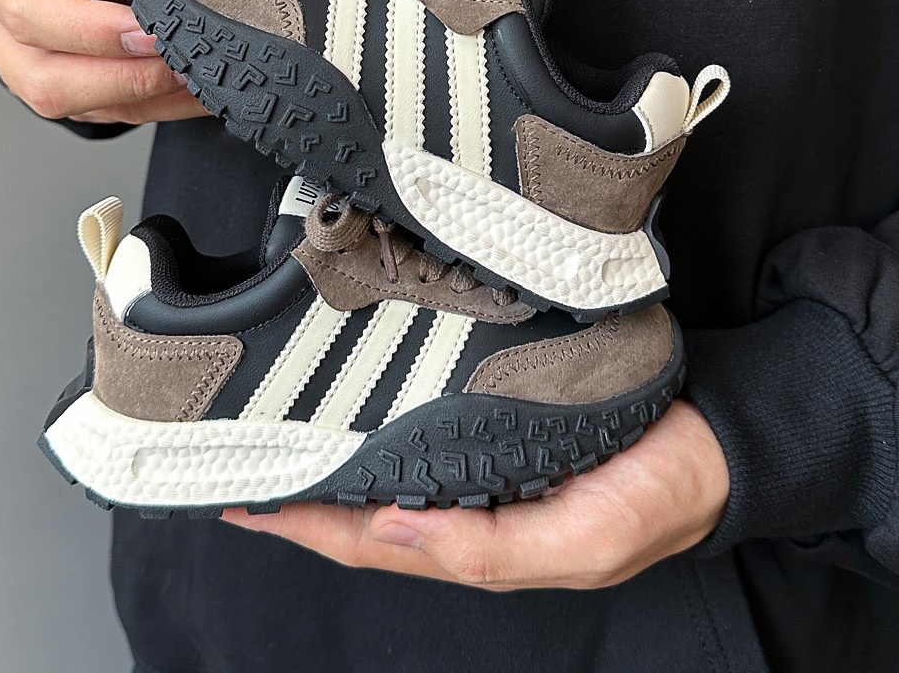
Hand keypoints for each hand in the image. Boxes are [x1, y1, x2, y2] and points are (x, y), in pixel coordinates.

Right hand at [0, 0, 206, 123]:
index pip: (28, 12)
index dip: (91, 29)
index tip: (148, 28)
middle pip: (46, 77)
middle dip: (123, 76)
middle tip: (182, 59)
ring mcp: (22, 71)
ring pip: (76, 107)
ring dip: (144, 97)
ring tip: (197, 76)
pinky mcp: (62, 97)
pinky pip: (109, 116)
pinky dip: (159, 106)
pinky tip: (197, 91)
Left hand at [222, 400, 728, 589]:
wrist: (714, 441)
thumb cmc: (655, 496)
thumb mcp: (582, 542)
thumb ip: (490, 549)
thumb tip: (392, 530)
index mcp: (479, 540)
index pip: (369, 539)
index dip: (304, 526)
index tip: (242, 501)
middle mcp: (468, 503)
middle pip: (362, 506)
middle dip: (299, 493)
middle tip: (234, 463)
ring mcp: (478, 461)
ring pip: (386, 466)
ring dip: (330, 456)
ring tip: (273, 434)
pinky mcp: (494, 419)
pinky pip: (420, 426)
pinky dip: (377, 422)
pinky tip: (351, 400)